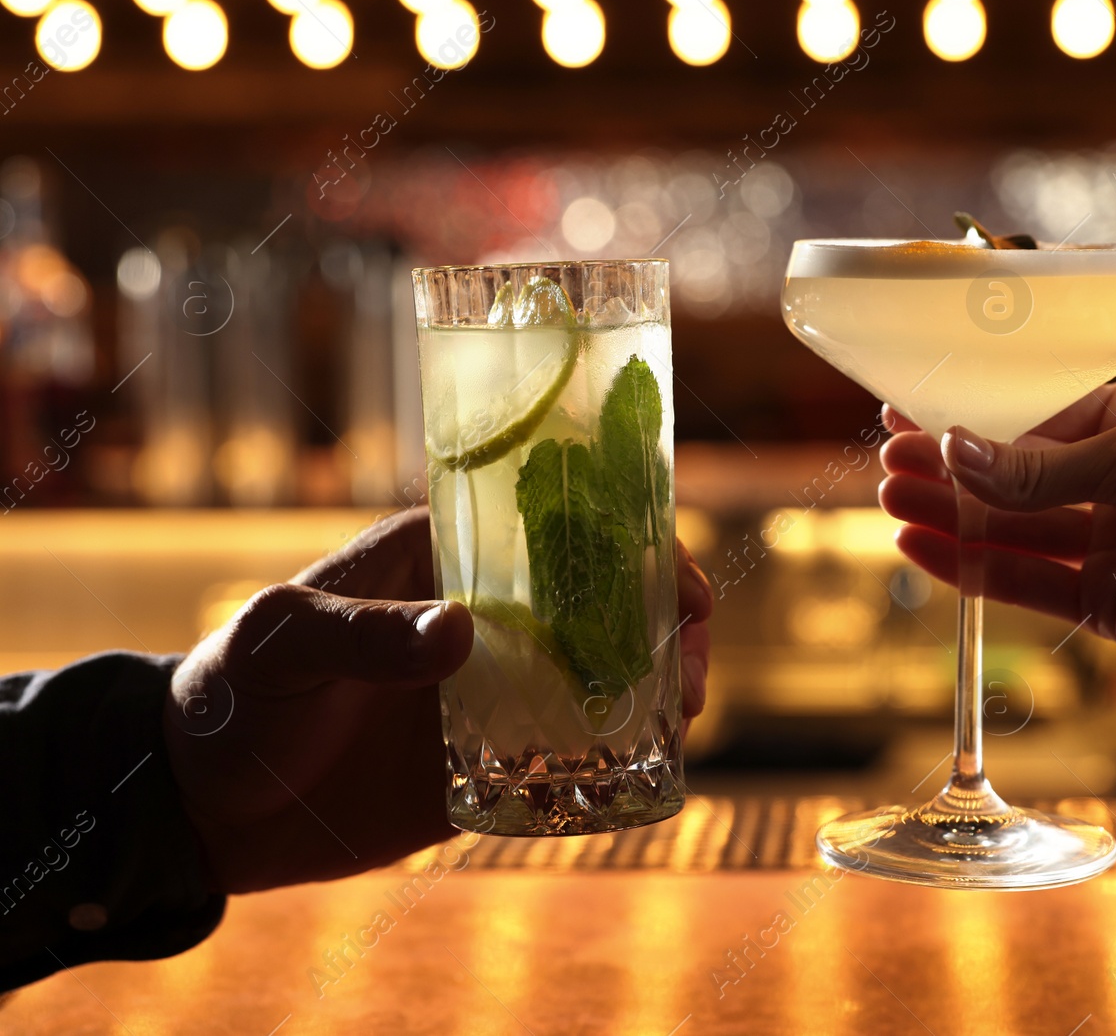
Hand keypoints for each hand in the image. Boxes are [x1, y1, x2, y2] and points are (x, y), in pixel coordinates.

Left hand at [163, 507, 712, 893]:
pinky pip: (566, 761)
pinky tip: (644, 777)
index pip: (556, 531)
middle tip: (694, 669)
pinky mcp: (486, 765)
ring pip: (599, 679)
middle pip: (601, 605)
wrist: (205, 801)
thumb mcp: (284, 643)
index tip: (680, 585)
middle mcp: (484, 620)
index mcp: (445, 561)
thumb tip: (464, 635)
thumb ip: (365, 635)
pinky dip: (612, 766)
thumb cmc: (234, 691)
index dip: (632, 546)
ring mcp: (491, 694)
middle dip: (664, 625)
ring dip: (653, 691)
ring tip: (684, 718)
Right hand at [878, 385, 1115, 697]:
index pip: (1032, 417)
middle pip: (1012, 476)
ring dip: (950, 517)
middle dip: (948, 470)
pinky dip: (973, 568)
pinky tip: (923, 551)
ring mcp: (1108, 542)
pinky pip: (1026, 580)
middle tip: (885, 464)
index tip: (905, 413)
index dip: (968, 420)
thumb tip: (953, 451)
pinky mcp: (1104, 601)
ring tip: (888, 504)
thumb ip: (1037, 469)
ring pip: (1011, 529)